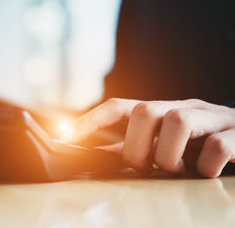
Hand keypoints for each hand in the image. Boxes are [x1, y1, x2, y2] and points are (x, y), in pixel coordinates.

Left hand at [60, 98, 234, 177]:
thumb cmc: (202, 144)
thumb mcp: (168, 144)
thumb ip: (138, 148)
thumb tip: (97, 157)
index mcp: (163, 111)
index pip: (120, 107)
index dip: (91, 120)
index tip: (66, 138)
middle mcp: (183, 108)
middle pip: (144, 111)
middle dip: (137, 146)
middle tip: (146, 166)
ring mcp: (211, 118)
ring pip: (177, 121)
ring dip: (169, 156)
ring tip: (176, 170)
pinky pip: (216, 146)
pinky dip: (204, 167)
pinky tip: (203, 174)